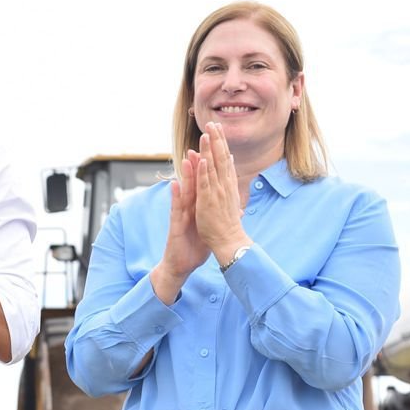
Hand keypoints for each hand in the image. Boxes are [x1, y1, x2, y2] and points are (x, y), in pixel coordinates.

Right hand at [162, 150, 210, 274]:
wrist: (181, 265)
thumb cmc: (195, 247)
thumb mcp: (210, 229)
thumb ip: (218, 216)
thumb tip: (236, 209)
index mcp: (199, 207)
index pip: (206, 184)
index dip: (212, 168)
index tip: (217, 152)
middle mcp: (189, 208)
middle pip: (195, 183)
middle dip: (198, 163)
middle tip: (200, 144)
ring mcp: (181, 215)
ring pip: (184, 192)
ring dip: (185, 175)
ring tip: (187, 158)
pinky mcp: (175, 225)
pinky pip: (176, 209)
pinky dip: (176, 197)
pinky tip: (174, 185)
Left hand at [194, 124, 249, 264]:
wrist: (230, 241)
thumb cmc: (228, 224)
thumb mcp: (230, 198)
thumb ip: (229, 180)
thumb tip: (230, 164)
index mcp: (228, 185)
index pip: (226, 160)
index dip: (222, 143)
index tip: (219, 128)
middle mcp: (225, 186)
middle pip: (222, 159)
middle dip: (218, 140)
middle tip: (214, 123)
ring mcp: (217, 193)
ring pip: (214, 167)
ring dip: (210, 150)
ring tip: (207, 134)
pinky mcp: (208, 202)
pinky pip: (205, 184)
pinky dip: (204, 171)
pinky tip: (202, 159)